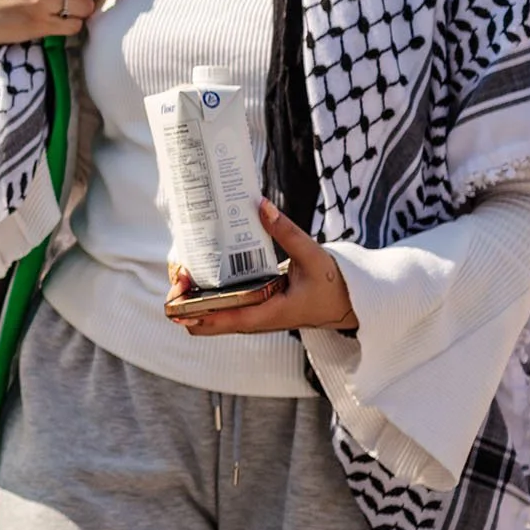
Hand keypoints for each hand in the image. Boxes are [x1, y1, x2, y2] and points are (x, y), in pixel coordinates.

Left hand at [168, 201, 358, 336]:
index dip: (189, 307)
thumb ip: (287, 232)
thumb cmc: (332, 284)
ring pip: (208, 317)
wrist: (347, 302)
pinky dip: (207, 295)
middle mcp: (252, 321)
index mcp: (264, 314)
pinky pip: (221, 308)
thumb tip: (261, 206)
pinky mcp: (252, 310)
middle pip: (201, 323)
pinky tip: (204, 272)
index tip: (182, 281)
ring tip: (187, 269)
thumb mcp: (313, 256)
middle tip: (182, 272)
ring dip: (192, 298)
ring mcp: (250, 318)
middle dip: (183, 302)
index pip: (215, 321)